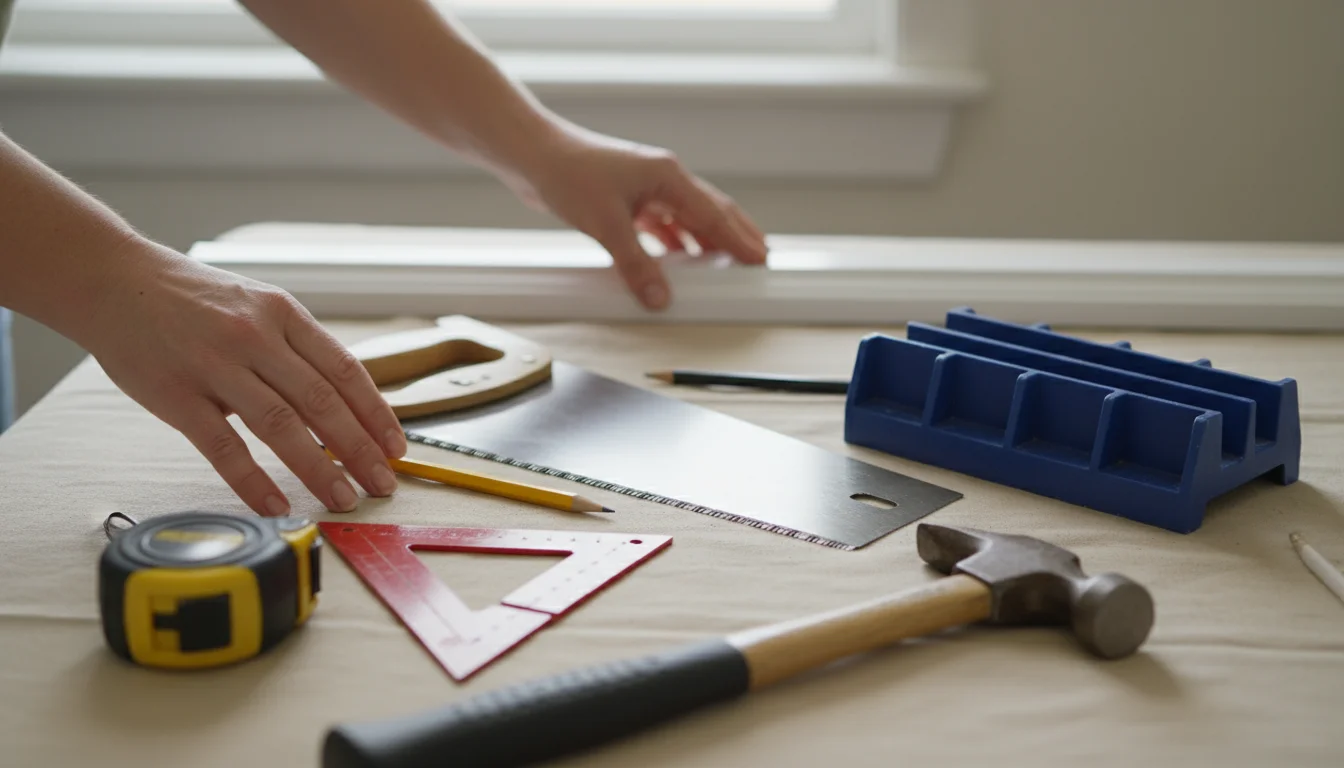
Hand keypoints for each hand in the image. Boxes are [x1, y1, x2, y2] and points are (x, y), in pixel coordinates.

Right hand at [86, 241, 406, 515]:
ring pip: (282, 426)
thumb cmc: (193, 300)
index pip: (346, 371)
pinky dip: (254, 481)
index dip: (376, 413)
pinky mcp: (176, 395)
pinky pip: (224, 448)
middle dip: (361, 449)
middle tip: (382, 484)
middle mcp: (255, 337)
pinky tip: (277, 504)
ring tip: (344, 498)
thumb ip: (294, 349)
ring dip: (320, 469)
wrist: (115, 281)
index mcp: (283, 314)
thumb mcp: (256, 305)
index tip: (396, 447)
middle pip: (323, 402)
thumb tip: (341, 404)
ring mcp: (215, 366)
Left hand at [510, 124, 768, 309]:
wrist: (531, 154)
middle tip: (758, 259)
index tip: (760, 259)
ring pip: (686, 218)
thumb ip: (637, 265)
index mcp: (668, 175)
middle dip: (734, 236)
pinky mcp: (626, 199)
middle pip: (709, 211)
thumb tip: (660, 299)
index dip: (738, 239)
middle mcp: (662, 178)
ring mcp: (644, 187)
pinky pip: (661, 224)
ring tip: (724, 265)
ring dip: (705, 241)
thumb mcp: (607, 225)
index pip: (714, 213)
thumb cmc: (568, 174)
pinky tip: (679, 259)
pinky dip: (674, 242)